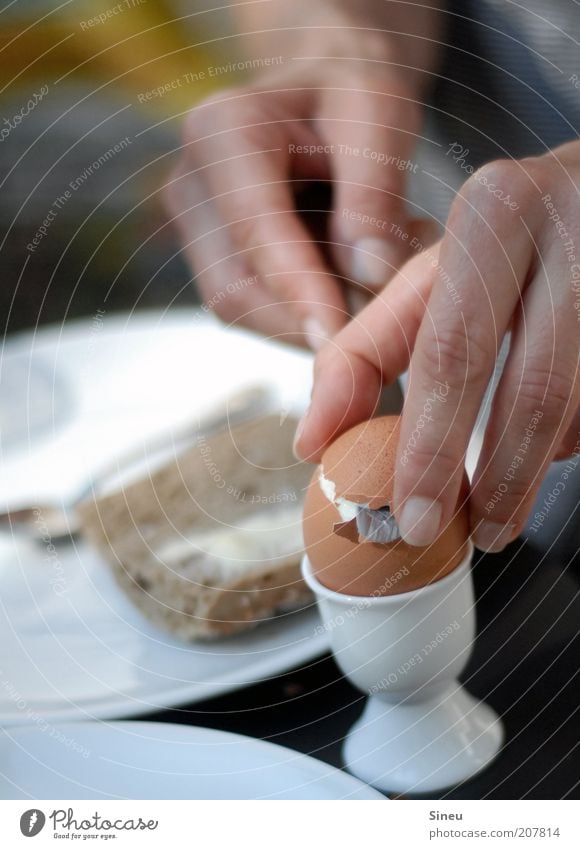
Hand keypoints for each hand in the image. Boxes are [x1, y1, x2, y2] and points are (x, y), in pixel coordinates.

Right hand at [164, 50, 427, 346]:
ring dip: (314, 316)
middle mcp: (190, 185)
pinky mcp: (211, 259)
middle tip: (387, 313)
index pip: (255, 226)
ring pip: (245, 308)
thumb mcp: (381, 114)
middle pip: (239, 286)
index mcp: (223, 130)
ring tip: (377, 282)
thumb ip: (376, 191)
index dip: (297, 287)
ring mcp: (193, 229)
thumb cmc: (351, 95)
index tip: (340, 335)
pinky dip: (307, 310)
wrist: (318, 95)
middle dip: (312, 315)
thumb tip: (370, 274)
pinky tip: (349, 284)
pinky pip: (255, 308)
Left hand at [295, 147, 579, 550]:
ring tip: (498, 513)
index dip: (431, 446)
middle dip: (496, 481)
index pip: (452, 352)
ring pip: (575, 410)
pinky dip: (566, 442)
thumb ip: (362, 353)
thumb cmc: (501, 245)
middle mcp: (567, 236)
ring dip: (533, 472)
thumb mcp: (425, 279)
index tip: (413, 515)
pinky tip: (544, 449)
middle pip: (531, 391)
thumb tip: (312, 440)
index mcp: (492, 217)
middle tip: (469, 535)